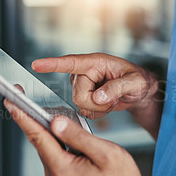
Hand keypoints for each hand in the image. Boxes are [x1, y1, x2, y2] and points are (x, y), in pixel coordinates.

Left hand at [3, 98, 149, 175]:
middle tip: (24, 101)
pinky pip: (54, 158)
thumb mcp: (105, 153)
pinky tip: (61, 134)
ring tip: (49, 115)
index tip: (11, 102)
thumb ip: (78, 136)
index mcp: (63, 170)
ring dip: (47, 132)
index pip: (38, 137)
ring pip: (47, 149)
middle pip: (40, 142)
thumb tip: (55, 122)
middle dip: (32, 120)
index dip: (23, 117)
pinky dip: (55, 143)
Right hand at [32, 53, 158, 118]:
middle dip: (96, 103)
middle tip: (112, 99)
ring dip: (98, 108)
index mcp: (95, 62)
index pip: (71, 62)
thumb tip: (98, 97)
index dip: (53, 64)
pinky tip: (105, 105)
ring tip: (110, 100)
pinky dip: (96, 112)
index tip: (36, 65)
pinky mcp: (83, 96)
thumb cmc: (139, 81)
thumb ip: (117, 88)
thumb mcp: (135, 82)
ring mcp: (82, 85)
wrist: (139, 92)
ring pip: (79, 104)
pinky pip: (82, 110)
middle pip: (77, 95)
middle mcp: (85, 72)